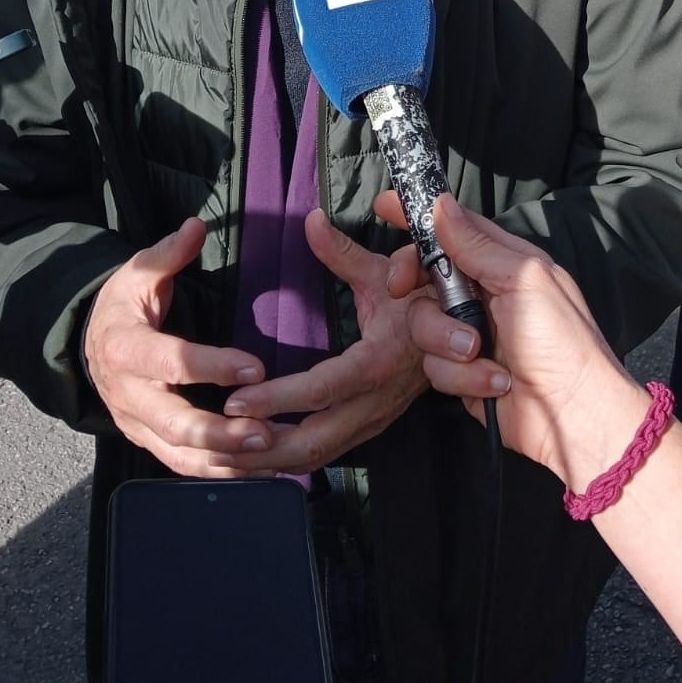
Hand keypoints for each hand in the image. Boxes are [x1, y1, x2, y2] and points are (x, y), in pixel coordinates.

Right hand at [84, 218, 271, 477]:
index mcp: (125, 348)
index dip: (212, 366)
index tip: (256, 367)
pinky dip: (218, 472)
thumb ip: (168, 254)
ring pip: (178, 453)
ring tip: (269, 453)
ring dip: (224, 458)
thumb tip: (196, 226)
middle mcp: (127, 394)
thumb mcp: (138, 273)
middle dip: (220, 431)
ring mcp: (136, 424)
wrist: (90, 343)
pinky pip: (182, 465)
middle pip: (173, 422)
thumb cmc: (124, 305)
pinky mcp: (148, 441)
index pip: (170, 362)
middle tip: (265, 431)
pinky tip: (257, 470)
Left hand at [224, 209, 431, 473]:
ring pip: (318, 455)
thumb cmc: (420, 299)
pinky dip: (286, 462)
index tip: (235, 400)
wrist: (465, 334)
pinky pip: (324, 454)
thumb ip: (344, 251)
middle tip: (216, 438)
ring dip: (269, 461)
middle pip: (316, 440)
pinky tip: (253, 461)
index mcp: (380, 362)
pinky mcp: (367, 429)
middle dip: (263, 446)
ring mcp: (373, 421)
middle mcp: (376, 401)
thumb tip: (312, 220)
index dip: (279, 399)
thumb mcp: (384, 271)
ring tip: (222, 456)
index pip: (324, 389)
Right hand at [379, 193, 641, 486]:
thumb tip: (442, 204)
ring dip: (447, 339)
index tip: (383, 206)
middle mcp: (482, 293)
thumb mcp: (523, 280)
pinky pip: (433, 364)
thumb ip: (478, 245)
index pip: (453, 227)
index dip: (418, 216)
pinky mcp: (460, 372)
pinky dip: (461, 375)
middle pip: (424, 274)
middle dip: (413, 283)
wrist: (572, 415)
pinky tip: (494, 382)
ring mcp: (468, 332)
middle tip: (403, 288)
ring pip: (422, 322)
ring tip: (481, 352)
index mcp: (503, 262)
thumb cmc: (562, 341)